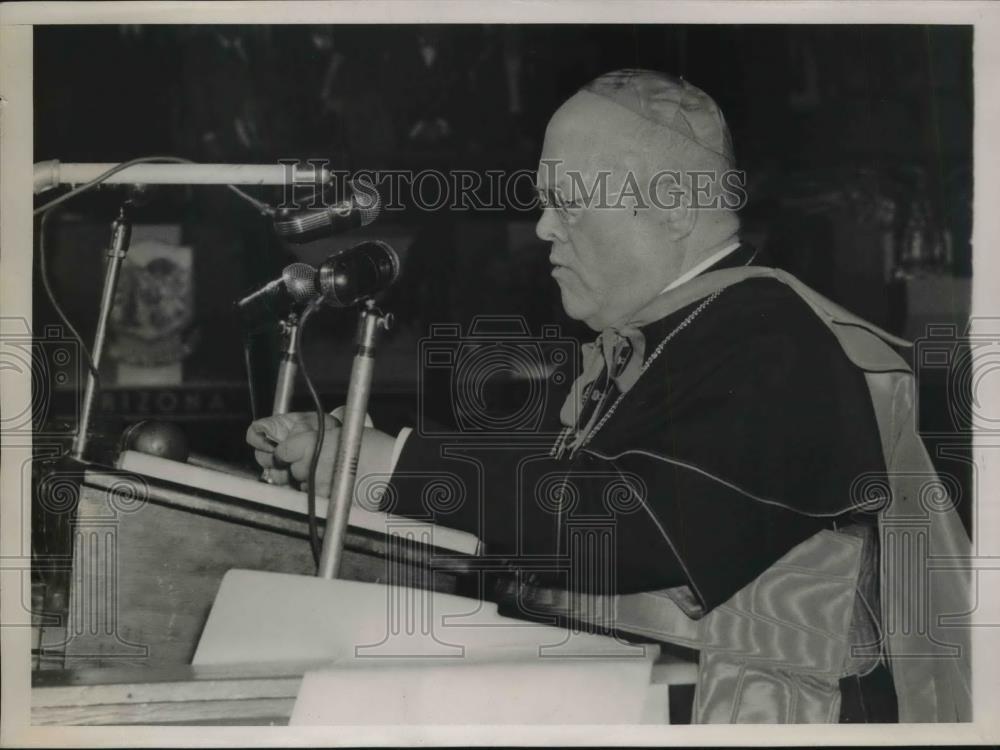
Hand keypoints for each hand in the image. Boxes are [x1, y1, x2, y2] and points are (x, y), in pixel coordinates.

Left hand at [247, 412, 395, 496]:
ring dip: (310, 480)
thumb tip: (299, 436)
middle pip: (293, 469)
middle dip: (301, 466)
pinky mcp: (327, 502)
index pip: (283, 451)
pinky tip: (336, 484)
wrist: (391, 469)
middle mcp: (310, 467)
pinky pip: (314, 497)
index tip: (290, 451)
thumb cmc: (373, 447)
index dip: (287, 451)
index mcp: (312, 445)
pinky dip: (321, 492)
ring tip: (331, 473)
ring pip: (303, 485)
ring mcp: (317, 487)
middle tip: (319, 460)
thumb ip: (316, 435)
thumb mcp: (341, 430)